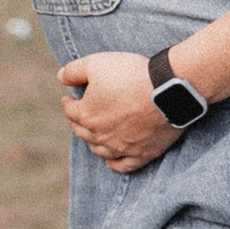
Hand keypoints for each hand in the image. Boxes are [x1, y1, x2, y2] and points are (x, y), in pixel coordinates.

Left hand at [58, 48, 184, 171]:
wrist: (168, 90)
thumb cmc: (131, 75)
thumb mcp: (96, 63)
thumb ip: (73, 71)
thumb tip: (60, 77)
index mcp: (87, 115)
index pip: (70, 111)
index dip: (68, 103)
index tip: (69, 98)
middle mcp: (100, 136)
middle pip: (83, 132)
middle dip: (77, 122)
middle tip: (78, 116)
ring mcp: (121, 147)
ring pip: (100, 150)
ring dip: (93, 143)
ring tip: (92, 135)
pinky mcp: (141, 154)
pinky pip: (123, 165)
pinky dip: (115, 163)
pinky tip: (110, 161)